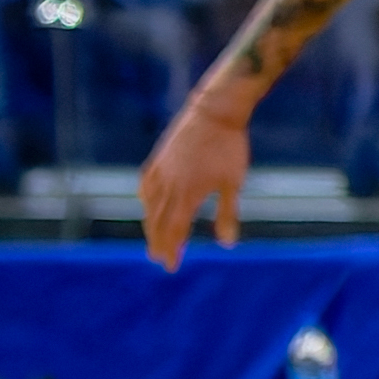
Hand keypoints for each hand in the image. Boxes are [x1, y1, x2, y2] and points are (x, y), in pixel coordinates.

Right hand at [140, 74, 259, 265]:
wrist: (215, 111)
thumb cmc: (229, 147)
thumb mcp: (233, 182)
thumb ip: (227, 213)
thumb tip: (228, 243)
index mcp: (186, 194)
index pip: (175, 231)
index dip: (172, 250)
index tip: (171, 267)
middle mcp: (168, 186)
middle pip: (158, 222)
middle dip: (159, 243)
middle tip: (159, 258)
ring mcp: (160, 171)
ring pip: (149, 206)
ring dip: (150, 225)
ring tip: (153, 239)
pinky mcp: (158, 159)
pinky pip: (146, 186)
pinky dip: (145, 200)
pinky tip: (146, 204)